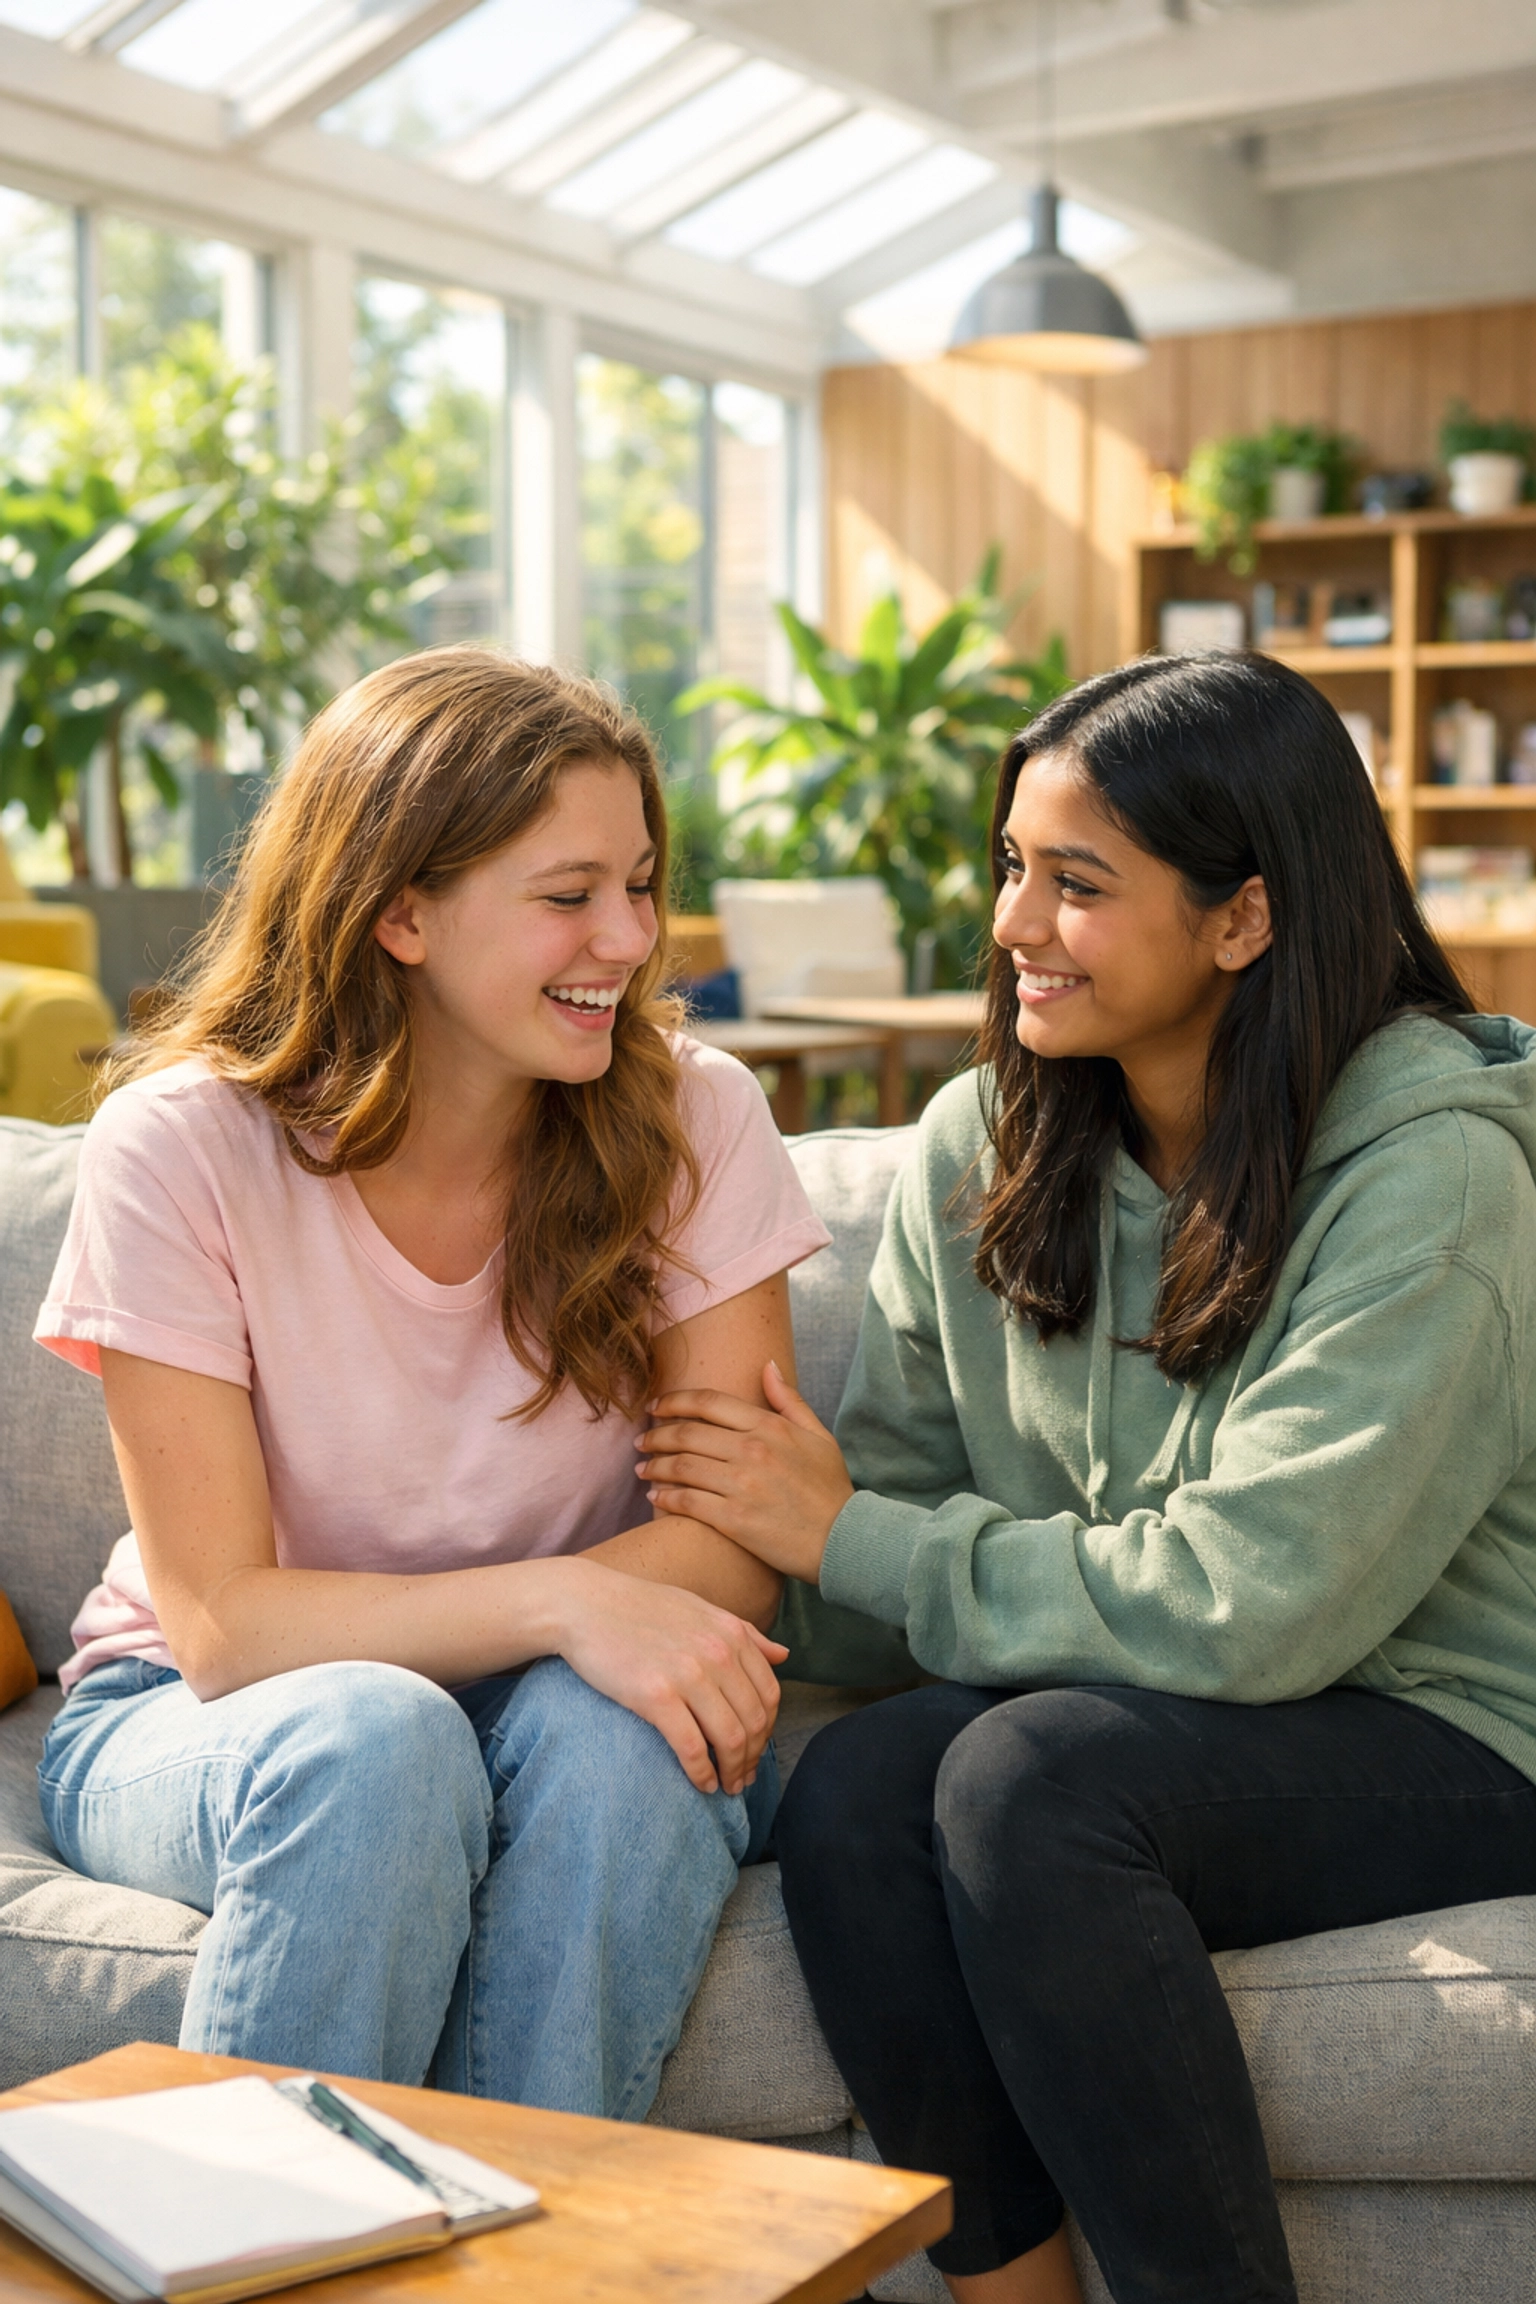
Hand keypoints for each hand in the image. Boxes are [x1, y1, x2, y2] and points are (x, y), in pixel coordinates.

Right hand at [552, 1557, 785, 1795]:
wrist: (583, 1603)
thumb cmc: (639, 1607)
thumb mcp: (699, 1609)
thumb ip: (744, 1633)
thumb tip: (784, 1655)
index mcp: (732, 1633)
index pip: (769, 1694)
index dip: (767, 1730)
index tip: (755, 1750)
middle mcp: (717, 1652)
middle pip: (754, 1721)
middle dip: (752, 1758)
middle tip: (743, 1778)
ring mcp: (688, 1674)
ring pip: (729, 1739)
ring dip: (733, 1772)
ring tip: (726, 1787)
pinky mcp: (655, 1695)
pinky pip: (692, 1747)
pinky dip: (702, 1773)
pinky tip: (702, 1784)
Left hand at [637, 1361, 854, 1583]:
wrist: (844, 1540)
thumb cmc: (831, 1489)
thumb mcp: (819, 1436)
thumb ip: (790, 1400)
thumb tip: (767, 1365)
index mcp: (769, 1427)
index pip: (708, 1402)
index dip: (674, 1401)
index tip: (655, 1406)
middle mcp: (752, 1451)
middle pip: (686, 1434)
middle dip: (656, 1435)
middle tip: (641, 1440)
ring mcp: (741, 1485)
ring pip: (680, 1467)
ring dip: (653, 1467)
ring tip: (641, 1469)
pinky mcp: (734, 1520)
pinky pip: (686, 1503)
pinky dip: (664, 1499)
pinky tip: (655, 1499)